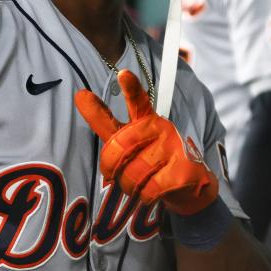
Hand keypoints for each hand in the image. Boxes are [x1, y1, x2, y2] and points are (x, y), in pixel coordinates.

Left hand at [75, 69, 217, 214]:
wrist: (191, 186)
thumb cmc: (154, 162)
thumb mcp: (131, 142)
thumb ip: (107, 124)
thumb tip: (79, 96)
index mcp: (146, 120)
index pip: (137, 101)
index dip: (131, 88)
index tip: (124, 74)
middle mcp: (160, 130)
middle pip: (119, 148)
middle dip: (110, 167)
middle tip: (115, 174)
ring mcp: (172, 149)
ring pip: (131, 173)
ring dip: (129, 185)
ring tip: (140, 183)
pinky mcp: (181, 172)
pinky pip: (148, 189)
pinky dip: (145, 196)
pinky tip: (154, 191)